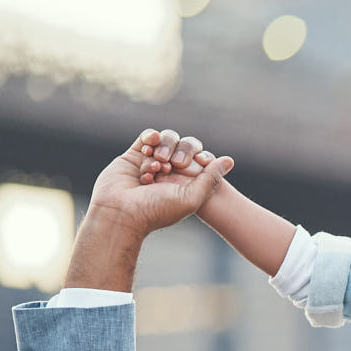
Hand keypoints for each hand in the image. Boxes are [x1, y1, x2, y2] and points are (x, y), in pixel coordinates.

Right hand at [87, 129, 233, 238]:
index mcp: (186, 184)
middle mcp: (170, 173)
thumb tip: (229, 160)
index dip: (201, 157)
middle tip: (170, 166)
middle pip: (184, 147)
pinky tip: (149, 149)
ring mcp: (151, 163)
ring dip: (164, 149)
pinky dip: (150, 138)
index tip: (199, 162)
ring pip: (166, 141)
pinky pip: (147, 138)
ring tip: (156, 166)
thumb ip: (210, 179)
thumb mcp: (191, 198)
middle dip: (181, 152)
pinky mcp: (133, 156)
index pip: (200, 160)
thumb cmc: (156, 210)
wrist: (121, 212)